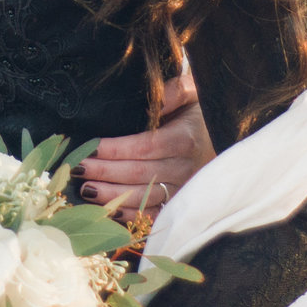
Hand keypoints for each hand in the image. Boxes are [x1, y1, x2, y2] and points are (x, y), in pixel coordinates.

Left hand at [80, 67, 214, 220]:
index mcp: (185, 138)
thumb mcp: (194, 91)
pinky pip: (154, 216)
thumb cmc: (201, 111)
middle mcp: (186, 168)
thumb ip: (175, 90)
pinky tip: (108, 211)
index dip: (116, 150)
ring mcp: (184, 189)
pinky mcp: (181, 204)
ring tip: (87, 189)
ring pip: (144, 197)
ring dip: (113, 196)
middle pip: (140, 174)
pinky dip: (130, 216)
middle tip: (79, 169)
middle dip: (106, 172)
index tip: (92, 148)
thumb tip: (155, 100)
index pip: (145, 147)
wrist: (226, 136)